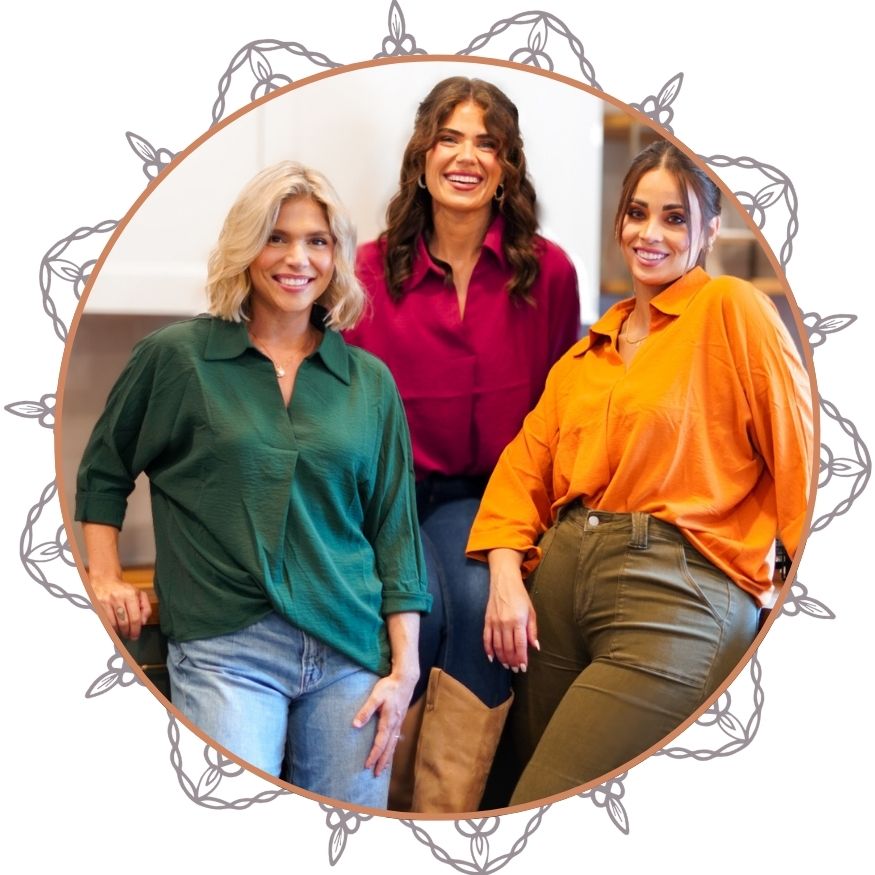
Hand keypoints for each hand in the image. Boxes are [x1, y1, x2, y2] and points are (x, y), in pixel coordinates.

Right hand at [90, 575, 151, 639]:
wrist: (104, 580)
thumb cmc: (123, 590)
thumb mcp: (139, 594)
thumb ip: (146, 608)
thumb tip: (143, 622)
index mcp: (130, 594)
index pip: (135, 617)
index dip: (136, 630)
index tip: (135, 636)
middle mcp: (117, 598)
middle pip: (123, 623)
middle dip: (127, 633)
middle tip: (128, 635)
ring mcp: (104, 602)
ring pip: (112, 625)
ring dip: (117, 632)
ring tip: (120, 632)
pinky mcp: (94, 606)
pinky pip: (102, 622)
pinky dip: (108, 628)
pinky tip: (112, 629)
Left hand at [351, 670, 417, 776]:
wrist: (406, 679)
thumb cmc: (390, 687)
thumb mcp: (376, 696)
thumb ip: (366, 710)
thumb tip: (355, 725)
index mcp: (389, 721)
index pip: (380, 743)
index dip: (374, 755)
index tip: (367, 765)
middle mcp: (395, 725)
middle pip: (388, 748)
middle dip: (382, 762)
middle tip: (375, 774)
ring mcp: (399, 723)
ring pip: (393, 745)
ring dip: (388, 757)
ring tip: (382, 768)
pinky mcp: (400, 720)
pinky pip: (396, 739)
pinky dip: (392, 748)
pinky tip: (390, 751)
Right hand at [483, 549, 537, 670]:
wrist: (504, 582)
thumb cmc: (520, 596)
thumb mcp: (531, 611)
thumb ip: (532, 630)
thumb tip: (535, 647)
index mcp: (519, 621)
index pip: (520, 645)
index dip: (521, 658)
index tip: (523, 668)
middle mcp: (506, 623)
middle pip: (508, 648)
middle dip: (512, 661)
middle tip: (515, 669)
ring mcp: (495, 622)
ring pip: (497, 646)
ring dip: (502, 658)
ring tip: (506, 665)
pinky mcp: (487, 621)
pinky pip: (486, 638)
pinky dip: (488, 649)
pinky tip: (492, 657)